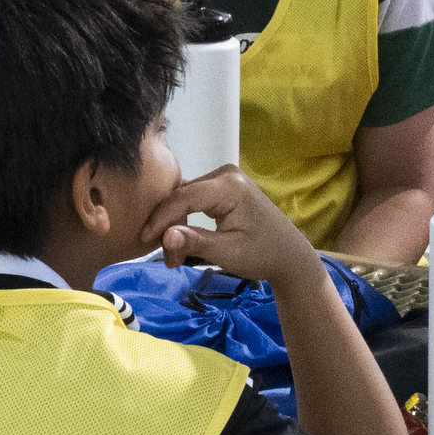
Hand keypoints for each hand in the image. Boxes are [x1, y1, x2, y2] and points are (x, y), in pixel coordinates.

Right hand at [148, 166, 325, 290]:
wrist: (288, 255)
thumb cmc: (262, 255)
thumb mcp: (228, 253)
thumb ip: (195, 242)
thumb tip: (164, 237)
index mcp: (230, 186)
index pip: (184, 197)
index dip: (161, 219)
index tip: (144, 241)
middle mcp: (226, 174)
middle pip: (182, 196)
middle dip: (169, 227)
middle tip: (168, 259)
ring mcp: (225, 178)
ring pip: (185, 198)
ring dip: (176, 226)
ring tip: (175, 257)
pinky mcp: (224, 187)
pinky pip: (194, 200)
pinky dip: (186, 221)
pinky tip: (182, 242)